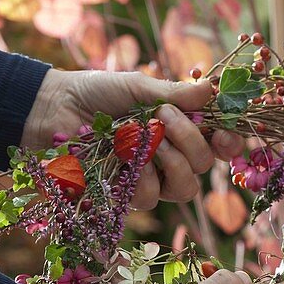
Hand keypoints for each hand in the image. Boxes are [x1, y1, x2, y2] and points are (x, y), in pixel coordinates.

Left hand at [22, 69, 242, 208]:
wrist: (54, 108)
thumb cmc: (97, 92)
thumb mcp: (138, 87)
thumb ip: (174, 93)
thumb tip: (210, 90)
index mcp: (180, 128)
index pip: (218, 144)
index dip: (228, 143)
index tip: (224, 134)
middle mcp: (171, 156)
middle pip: (203, 166)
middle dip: (190, 141)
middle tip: (163, 117)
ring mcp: (151, 178)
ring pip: (184, 189)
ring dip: (169, 161)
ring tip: (143, 138)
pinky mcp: (128, 195)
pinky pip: (151, 196)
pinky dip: (140, 174)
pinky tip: (121, 156)